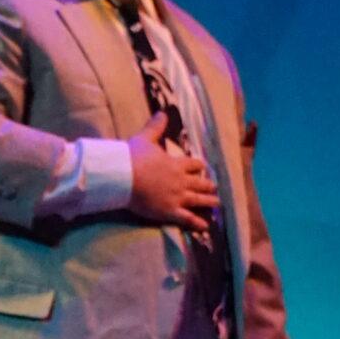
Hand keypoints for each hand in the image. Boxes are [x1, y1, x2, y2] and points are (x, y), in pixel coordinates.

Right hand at [127, 108, 220, 232]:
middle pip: (200, 184)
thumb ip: (156, 126)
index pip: (194, 165)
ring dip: (209, 202)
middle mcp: (181, 181)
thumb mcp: (145, 138)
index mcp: (176, 164)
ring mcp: (177, 197)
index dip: (199, 167)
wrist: (123, 177)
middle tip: (214, 188)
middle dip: (208, 186)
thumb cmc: (133, 157)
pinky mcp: (169, 211)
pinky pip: (187, 218)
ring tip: (217, 204)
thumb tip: (163, 112)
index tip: (203, 168)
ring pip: (199, 201)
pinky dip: (197, 223)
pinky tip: (205, 226)